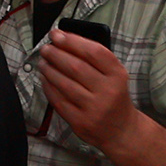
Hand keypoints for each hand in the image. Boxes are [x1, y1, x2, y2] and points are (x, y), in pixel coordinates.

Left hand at [36, 30, 140, 149]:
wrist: (121, 131)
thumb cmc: (114, 97)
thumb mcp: (114, 76)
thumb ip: (95, 59)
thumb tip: (64, 40)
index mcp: (118, 76)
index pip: (94, 52)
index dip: (72, 41)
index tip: (57, 34)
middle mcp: (107, 92)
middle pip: (76, 66)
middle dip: (56, 54)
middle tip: (46, 48)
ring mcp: (93, 109)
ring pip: (64, 83)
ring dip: (49, 69)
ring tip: (43, 62)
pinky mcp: (80, 122)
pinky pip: (58, 101)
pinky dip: (48, 87)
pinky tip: (45, 79)